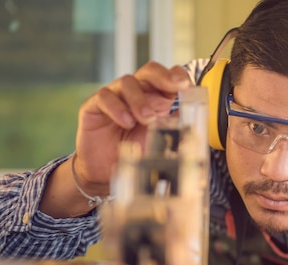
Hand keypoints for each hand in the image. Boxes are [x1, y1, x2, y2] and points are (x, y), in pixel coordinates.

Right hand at [73, 62, 190, 194]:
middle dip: (164, 76)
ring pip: (127, 82)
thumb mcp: (161, 138)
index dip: (178, 76)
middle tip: (175, 86)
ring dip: (140, 99)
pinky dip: (117, 108)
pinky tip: (126, 122)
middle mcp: (136, 92)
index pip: (168, 77)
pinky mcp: (94, 105)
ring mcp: (114, 96)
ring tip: (147, 119)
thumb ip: (175, 123)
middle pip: (149, 71)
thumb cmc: (135, 151)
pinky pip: (105, 97)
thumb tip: (194, 113)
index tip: (187, 86)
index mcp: (155, 98)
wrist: (105, 171)